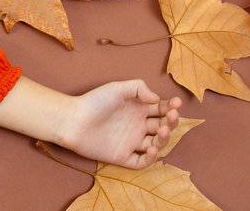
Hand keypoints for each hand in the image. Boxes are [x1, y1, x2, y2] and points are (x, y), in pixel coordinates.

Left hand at [61, 79, 181, 169]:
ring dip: (164, 138)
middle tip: (172, 115)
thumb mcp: (116, 88)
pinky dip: (150, 158)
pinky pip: (142, 161)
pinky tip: (151, 148)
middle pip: (162, 126)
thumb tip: (158, 99)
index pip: (160, 110)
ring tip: (162, 130)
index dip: (171, 107)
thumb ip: (138, 88)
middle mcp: (137, 126)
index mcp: (137, 109)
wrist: (72, 120)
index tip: (177, 103)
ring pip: (156, 144)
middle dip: (170, 121)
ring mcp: (131, 142)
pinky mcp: (123, 156)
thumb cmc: (93, 102)